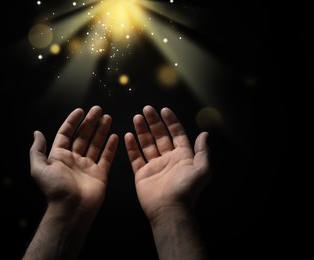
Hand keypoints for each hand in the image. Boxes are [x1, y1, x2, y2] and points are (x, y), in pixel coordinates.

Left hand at [29, 106, 118, 218]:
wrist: (72, 209)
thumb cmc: (55, 189)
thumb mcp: (39, 168)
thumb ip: (37, 150)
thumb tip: (37, 133)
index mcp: (60, 156)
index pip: (66, 134)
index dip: (73, 122)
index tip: (81, 110)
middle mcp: (74, 159)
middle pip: (83, 136)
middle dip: (90, 122)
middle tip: (98, 109)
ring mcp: (88, 166)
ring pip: (96, 144)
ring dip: (101, 130)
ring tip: (107, 117)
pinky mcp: (100, 173)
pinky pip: (106, 157)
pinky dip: (111, 147)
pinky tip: (115, 136)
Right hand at [124, 105, 209, 220]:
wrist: (169, 209)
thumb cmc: (186, 189)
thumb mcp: (201, 169)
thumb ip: (202, 151)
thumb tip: (205, 134)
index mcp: (182, 156)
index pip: (176, 134)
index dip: (171, 122)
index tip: (164, 110)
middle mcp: (168, 159)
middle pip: (160, 136)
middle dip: (154, 122)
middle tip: (146, 109)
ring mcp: (154, 165)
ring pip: (147, 144)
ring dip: (142, 130)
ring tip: (137, 117)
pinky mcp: (142, 173)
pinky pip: (135, 157)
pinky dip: (131, 146)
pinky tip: (128, 135)